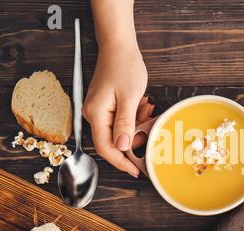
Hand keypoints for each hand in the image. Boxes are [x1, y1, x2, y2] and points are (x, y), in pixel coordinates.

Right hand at [83, 45, 150, 176]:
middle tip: (149, 130)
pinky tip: (143, 106)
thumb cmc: (124, 67)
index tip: (136, 170)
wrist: (118, 46)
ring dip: (137, 127)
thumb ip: (125, 124)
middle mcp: (94, 114)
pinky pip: (121, 121)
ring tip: (147, 108)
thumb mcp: (129, 97)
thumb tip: (122, 147)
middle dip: (134, 141)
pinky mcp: (106, 107)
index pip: (106, 148)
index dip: (121, 162)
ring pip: (119, 132)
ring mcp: (99, 111)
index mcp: (96, 114)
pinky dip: (134, 118)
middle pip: (113, 141)